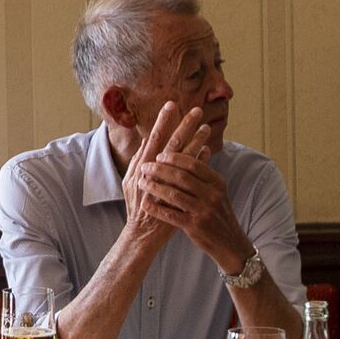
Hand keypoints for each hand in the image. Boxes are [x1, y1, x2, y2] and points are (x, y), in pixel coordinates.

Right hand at [117, 103, 216, 248]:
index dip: (163, 121)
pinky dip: (199, 161)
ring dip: (197, 140)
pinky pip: (191, 174)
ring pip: (185, 157)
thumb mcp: (132, 182)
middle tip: (197, 110)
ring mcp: (167, 182)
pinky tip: (207, 150)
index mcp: (142, 166)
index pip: (154, 138)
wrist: (143, 233)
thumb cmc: (138, 207)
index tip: (171, 105)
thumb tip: (146, 140)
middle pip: (172, 143)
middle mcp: (154, 171)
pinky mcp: (178, 192)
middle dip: (184, 125)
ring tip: (207, 127)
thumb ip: (139, 161)